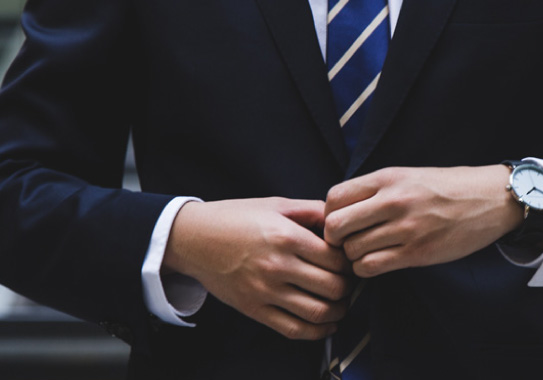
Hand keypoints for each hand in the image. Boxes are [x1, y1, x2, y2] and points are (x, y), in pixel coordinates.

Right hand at [163, 197, 350, 339]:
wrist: (193, 238)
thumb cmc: (234, 218)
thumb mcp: (275, 204)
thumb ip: (311, 210)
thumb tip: (341, 219)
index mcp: (286, 236)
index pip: (336, 259)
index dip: (349, 262)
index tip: (348, 261)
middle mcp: (277, 265)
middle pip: (333, 287)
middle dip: (347, 287)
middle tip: (348, 283)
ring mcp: (265, 291)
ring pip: (318, 312)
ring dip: (338, 312)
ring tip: (341, 304)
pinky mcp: (254, 309)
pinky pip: (293, 329)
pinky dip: (317, 332)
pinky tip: (326, 325)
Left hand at [324, 166, 524, 277]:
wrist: (490, 199)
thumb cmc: (447, 188)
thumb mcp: (408, 176)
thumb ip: (375, 190)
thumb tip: (339, 210)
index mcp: (387, 178)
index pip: (334, 198)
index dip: (329, 214)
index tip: (340, 222)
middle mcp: (393, 201)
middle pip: (335, 226)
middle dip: (335, 239)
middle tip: (346, 242)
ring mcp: (405, 228)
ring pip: (352, 250)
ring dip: (352, 256)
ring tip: (366, 252)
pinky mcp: (417, 252)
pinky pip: (371, 267)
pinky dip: (366, 269)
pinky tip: (377, 262)